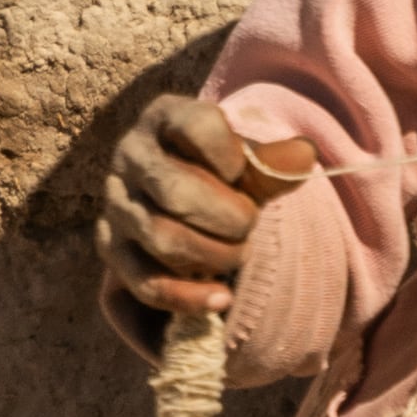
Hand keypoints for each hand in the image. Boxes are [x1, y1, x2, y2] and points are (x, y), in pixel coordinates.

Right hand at [102, 93, 267, 331]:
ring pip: (161, 237)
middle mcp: (131, 156)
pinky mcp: (112, 247)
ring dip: (214, 254)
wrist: (180, 195)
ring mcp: (116, 203)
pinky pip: (145, 281)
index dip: (230, 155)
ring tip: (240, 254)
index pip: (196, 126)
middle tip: (249, 224)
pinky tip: (222, 298)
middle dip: (228, 217)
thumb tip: (304, 156)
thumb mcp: (246, 158)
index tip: (244, 171)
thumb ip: (273, 161)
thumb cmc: (218, 170)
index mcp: (164, 117)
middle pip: (176, 191)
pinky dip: (188, 296)